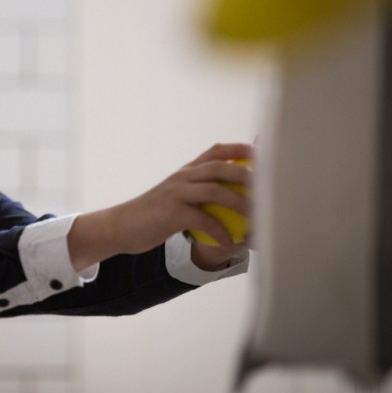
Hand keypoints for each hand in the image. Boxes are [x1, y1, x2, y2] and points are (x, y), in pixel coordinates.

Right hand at [68, 142, 252, 270]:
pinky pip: (203, 218)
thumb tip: (228, 198)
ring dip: (241, 204)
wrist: (121, 226)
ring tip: (259, 221)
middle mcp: (183, 176)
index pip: (216, 151)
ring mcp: (176, 192)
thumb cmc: (153, 216)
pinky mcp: (171, 212)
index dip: (241, 148)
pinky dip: (221, 232)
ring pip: (216, 190)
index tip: (262, 153)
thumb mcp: (174, 196)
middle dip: (248, 176)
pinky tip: (232, 244)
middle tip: (270, 191)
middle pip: (221, 166)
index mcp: (186, 171)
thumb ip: (197, 192)